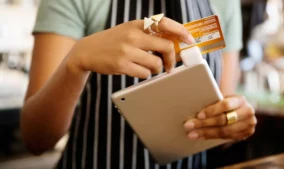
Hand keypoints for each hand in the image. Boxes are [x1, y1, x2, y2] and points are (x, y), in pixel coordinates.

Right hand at [67, 17, 194, 77]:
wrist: (87, 51)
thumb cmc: (112, 41)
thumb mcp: (129, 30)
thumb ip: (148, 34)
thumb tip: (172, 42)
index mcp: (137, 24)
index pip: (165, 23)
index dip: (181, 31)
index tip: (189, 40)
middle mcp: (133, 35)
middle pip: (166, 47)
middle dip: (172, 58)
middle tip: (169, 65)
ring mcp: (127, 50)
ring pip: (156, 64)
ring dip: (156, 69)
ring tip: (147, 67)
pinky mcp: (121, 65)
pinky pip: (145, 74)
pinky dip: (144, 74)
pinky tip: (136, 70)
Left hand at [184, 95, 256, 139]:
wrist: (242, 111)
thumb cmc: (227, 103)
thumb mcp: (224, 99)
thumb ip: (214, 102)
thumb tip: (192, 107)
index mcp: (240, 100)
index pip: (226, 105)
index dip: (212, 110)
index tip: (198, 115)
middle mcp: (247, 112)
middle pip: (223, 120)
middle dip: (204, 123)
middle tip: (189, 125)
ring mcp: (248, 125)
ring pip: (224, 131)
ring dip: (205, 133)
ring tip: (191, 134)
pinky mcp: (246, 134)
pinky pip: (225, 137)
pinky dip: (211, 137)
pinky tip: (200, 136)